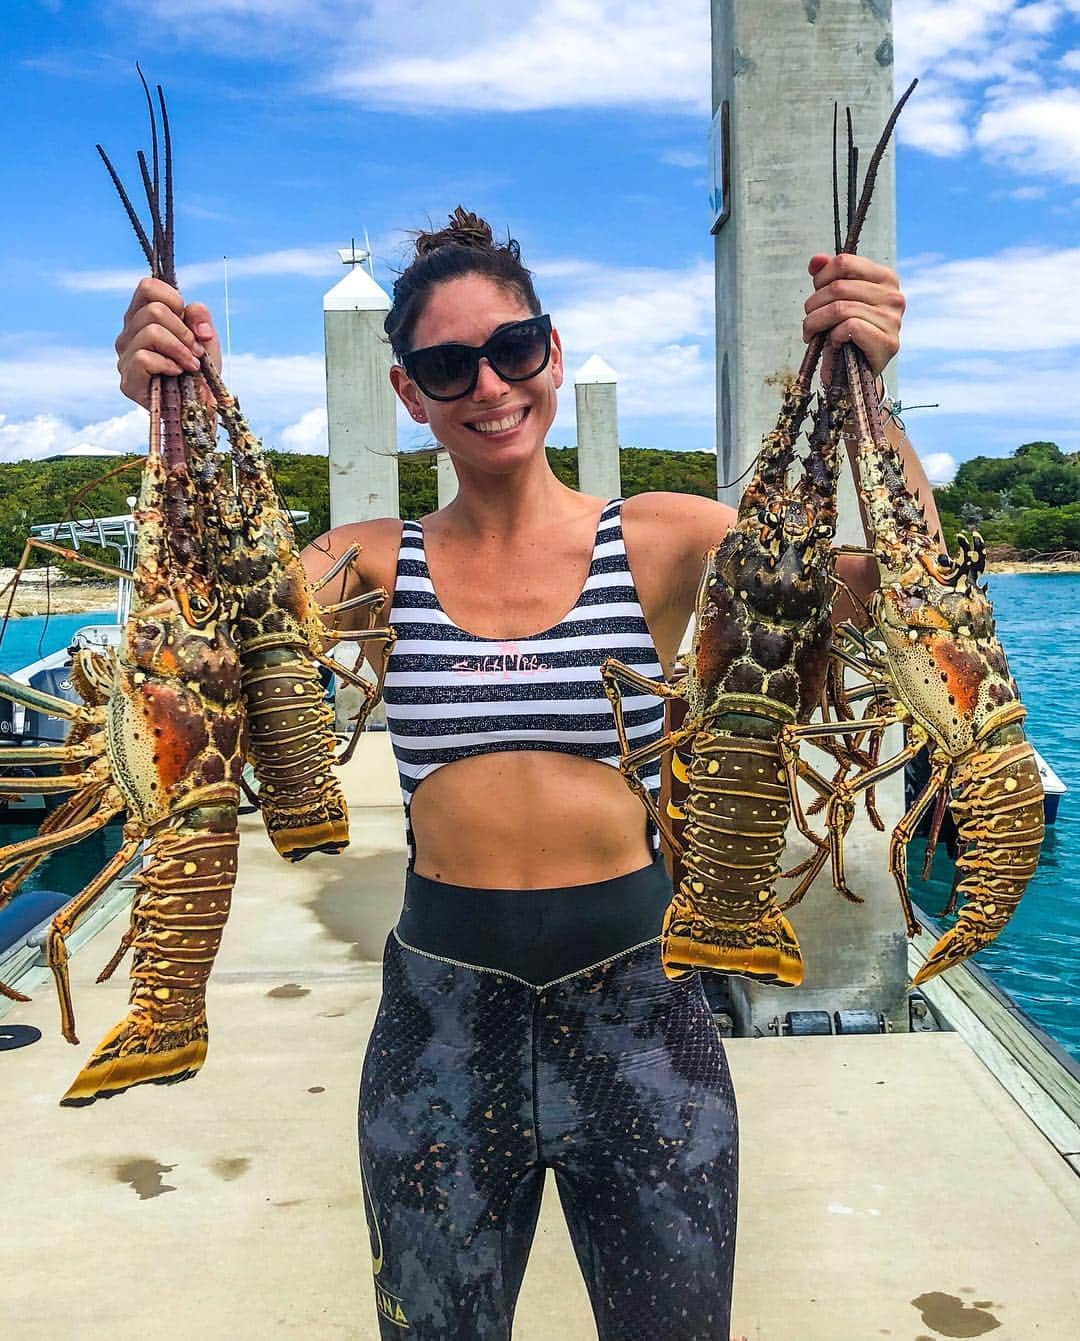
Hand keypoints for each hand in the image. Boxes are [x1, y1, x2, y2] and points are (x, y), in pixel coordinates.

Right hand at [115, 277, 221, 408]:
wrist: (202, 411)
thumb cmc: (201, 373)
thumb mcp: (205, 339)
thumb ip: (199, 317)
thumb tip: (192, 312)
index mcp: (142, 318)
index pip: (147, 287)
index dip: (174, 299)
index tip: (190, 323)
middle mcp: (129, 335)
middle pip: (153, 310)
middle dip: (184, 330)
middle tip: (196, 351)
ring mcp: (125, 358)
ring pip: (150, 332)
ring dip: (180, 349)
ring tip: (192, 365)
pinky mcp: (128, 381)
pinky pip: (144, 358)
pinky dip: (168, 364)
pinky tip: (178, 374)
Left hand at [802, 253, 903, 384]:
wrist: (855, 375)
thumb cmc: (844, 335)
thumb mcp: (834, 301)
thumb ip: (827, 277)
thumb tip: (816, 260)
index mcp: (885, 278)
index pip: (844, 262)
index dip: (820, 279)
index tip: (815, 298)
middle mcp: (894, 296)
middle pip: (837, 287)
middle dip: (813, 306)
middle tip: (809, 323)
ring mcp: (894, 320)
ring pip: (840, 308)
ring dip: (815, 323)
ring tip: (811, 334)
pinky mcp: (888, 343)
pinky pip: (849, 327)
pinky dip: (833, 336)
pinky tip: (833, 343)